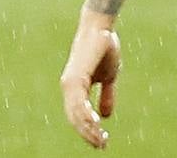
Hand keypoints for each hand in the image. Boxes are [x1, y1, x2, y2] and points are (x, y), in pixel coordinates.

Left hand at [60, 13, 121, 148]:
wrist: (102, 30)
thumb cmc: (103, 50)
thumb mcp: (108, 78)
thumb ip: (106, 96)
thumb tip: (105, 116)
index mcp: (74, 87)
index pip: (77, 115)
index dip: (88, 130)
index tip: (101, 142)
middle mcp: (68, 86)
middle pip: (74, 118)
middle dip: (88, 134)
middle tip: (102, 146)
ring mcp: (70, 81)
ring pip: (75, 114)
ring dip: (88, 129)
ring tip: (102, 140)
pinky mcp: (76, 76)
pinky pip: (79, 102)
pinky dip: (86, 116)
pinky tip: (96, 125)